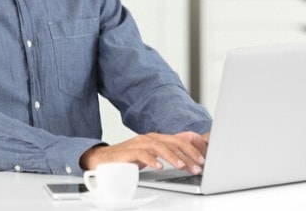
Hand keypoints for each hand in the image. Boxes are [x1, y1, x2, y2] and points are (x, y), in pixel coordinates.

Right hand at [80, 131, 208, 173]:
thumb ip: (166, 153)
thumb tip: (185, 155)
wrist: (104, 160)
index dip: (191, 150)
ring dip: (172, 156)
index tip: (201, 160)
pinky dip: (152, 160)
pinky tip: (159, 167)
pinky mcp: (129, 152)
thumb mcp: (151, 155)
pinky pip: (142, 154)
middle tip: (197, 165)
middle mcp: (149, 138)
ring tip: (182, 166)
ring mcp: (139, 143)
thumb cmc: (128, 158)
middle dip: (187, 154)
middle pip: (172, 142)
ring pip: (159, 146)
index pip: (178, 141)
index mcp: (156, 138)